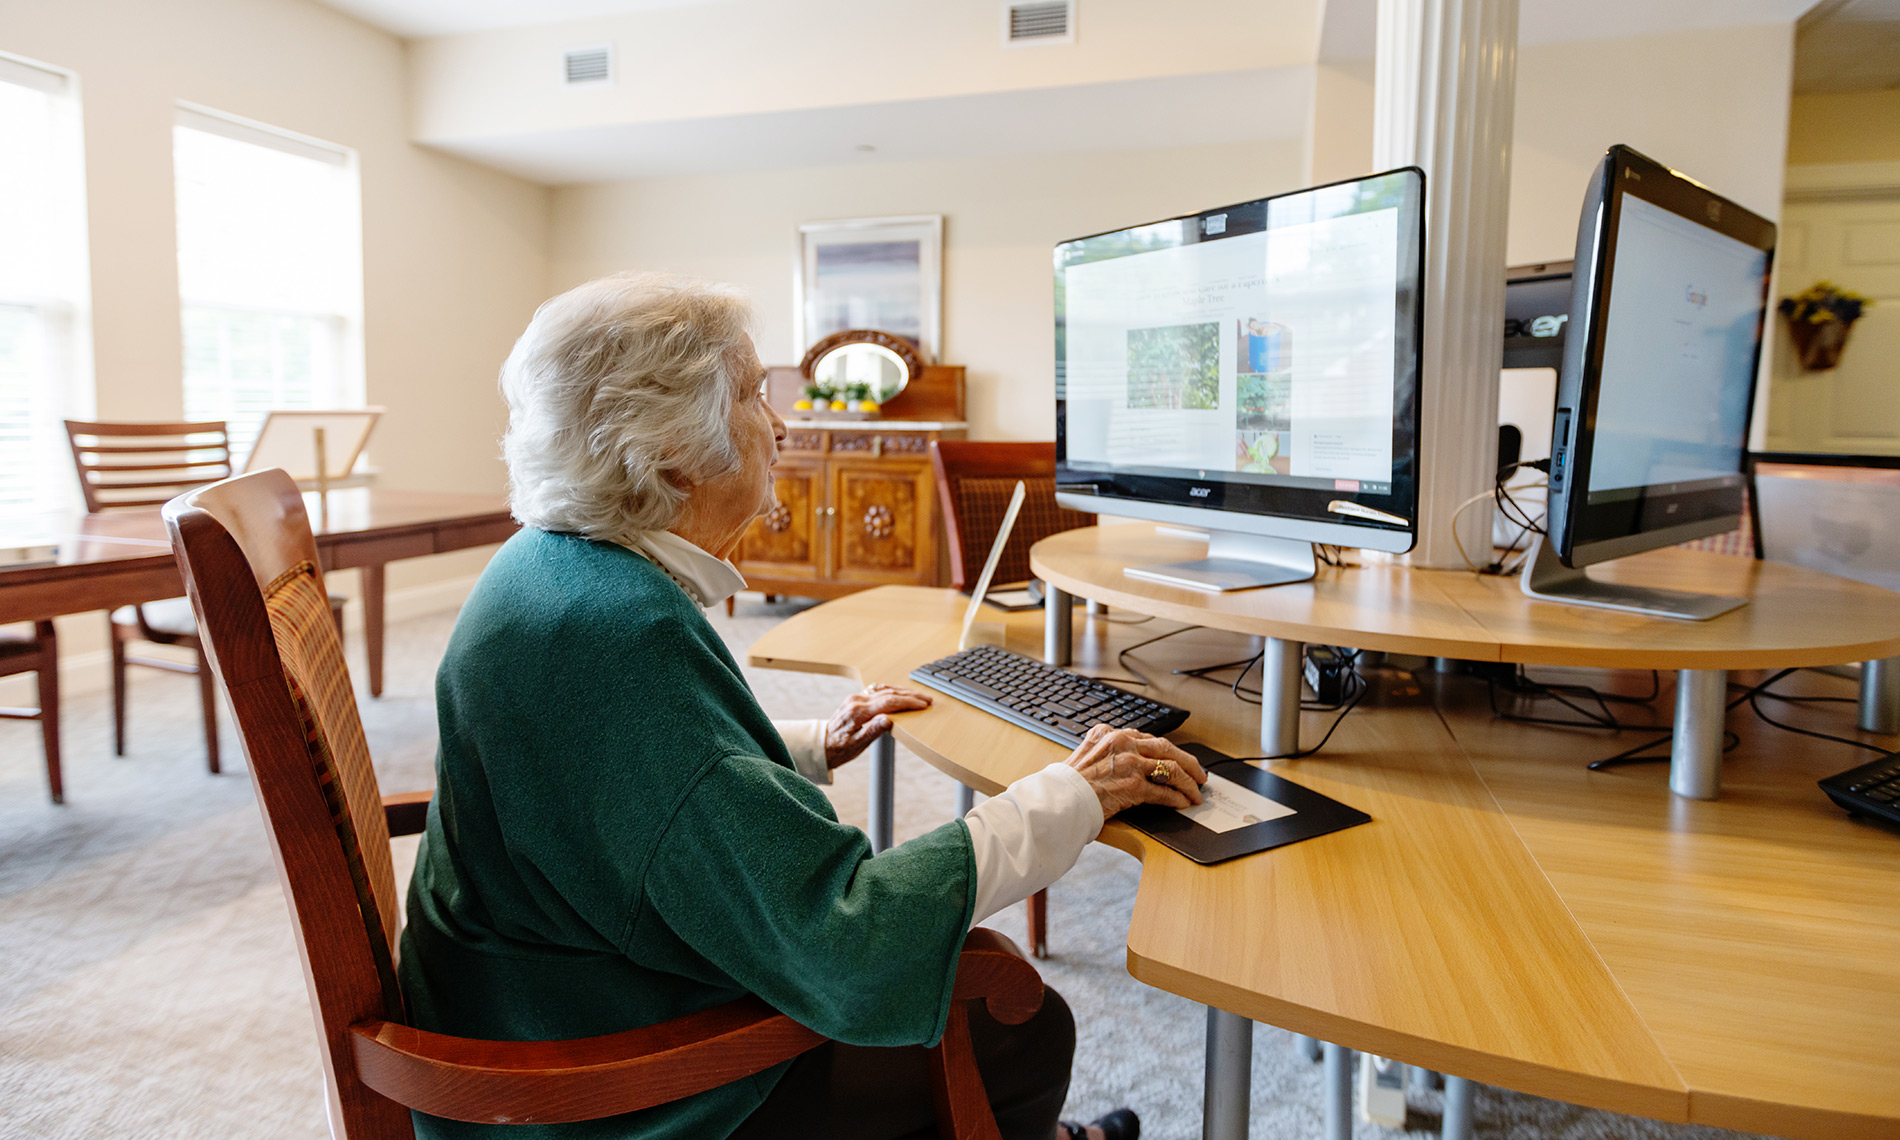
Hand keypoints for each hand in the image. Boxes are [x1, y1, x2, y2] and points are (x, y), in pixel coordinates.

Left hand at [825, 684, 932, 768]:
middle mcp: (856, 701)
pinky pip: (877, 691)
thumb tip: (889, 719)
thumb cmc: (839, 749)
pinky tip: (900, 692)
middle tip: (927, 699)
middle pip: (889, 693)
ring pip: (884, 690)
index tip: (923, 705)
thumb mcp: (857, 745)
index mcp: (858, 712)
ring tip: (919, 697)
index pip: (889, 702)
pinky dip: (891, 691)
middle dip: (910, 696)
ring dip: (903, 692)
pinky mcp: (856, 699)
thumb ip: (873, 731)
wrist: (821, 745)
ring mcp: (856, 698)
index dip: (908, 703)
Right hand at [1064, 725, 1206, 820]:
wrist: (1058, 801)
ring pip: (1172, 768)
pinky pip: (1164, 791)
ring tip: (1196, 792)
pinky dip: (1177, 798)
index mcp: (1109, 733)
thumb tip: (1125, 764)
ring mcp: (1130, 763)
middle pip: (1167, 747)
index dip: (1167, 750)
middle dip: (1189, 762)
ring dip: (1189, 782)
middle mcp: (1122, 743)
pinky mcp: (1134, 786)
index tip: (1176, 758)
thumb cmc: (1066, 785)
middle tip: (1199, 774)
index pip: (1148, 738)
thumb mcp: (1084, 756)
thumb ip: (1105, 753)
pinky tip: (1183, 804)